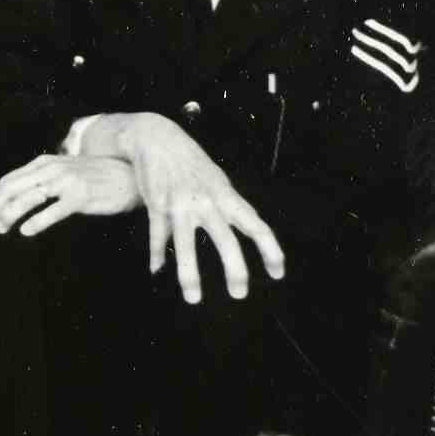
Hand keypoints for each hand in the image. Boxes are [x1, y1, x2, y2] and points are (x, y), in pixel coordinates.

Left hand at [0, 153, 139, 235]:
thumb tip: (16, 198)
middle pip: (12, 188)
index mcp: (43, 163)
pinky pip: (54, 210)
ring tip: (1, 230)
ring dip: (10, 216)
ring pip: (28, 198)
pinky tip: (26, 231)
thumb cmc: (93, 177)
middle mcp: (51, 168)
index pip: (8, 181)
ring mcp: (66, 181)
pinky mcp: (82, 196)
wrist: (128, 175)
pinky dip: (37, 221)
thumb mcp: (62, 171)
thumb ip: (42, 180)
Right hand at [89, 111, 285, 302]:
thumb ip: (231, 205)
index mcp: (227, 197)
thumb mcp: (218, 180)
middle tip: (239, 293)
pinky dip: (157, 255)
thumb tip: (249, 228)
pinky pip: (158, 236)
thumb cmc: (192, 162)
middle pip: (226, 240)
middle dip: (234, 270)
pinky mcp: (156, 205)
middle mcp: (207, 202)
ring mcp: (180, 204)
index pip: (257, 227)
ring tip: (193, 298)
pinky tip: (157, 271)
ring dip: (189, 274)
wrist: (157, 138)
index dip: (271, 252)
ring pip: (187, 244)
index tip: (277, 274)